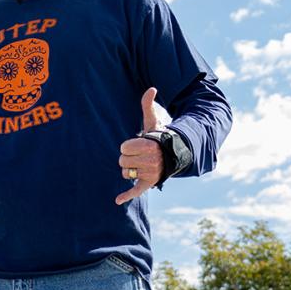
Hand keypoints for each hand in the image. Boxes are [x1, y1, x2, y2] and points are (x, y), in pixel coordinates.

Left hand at [116, 87, 163, 205]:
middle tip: (138, 154)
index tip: (137, 144)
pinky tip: (117, 201)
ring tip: (141, 163)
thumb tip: (152, 89)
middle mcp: (150, 161)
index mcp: (148, 145)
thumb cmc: (159, 137)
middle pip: (122, 161)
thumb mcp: (153, 121)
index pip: (124, 148)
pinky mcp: (149, 183)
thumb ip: (147, 106)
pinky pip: (136, 191)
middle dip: (127, 157)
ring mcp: (150, 173)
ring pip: (126, 173)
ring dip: (130, 169)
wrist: (173, 154)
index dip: (127, 145)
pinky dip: (127, 196)